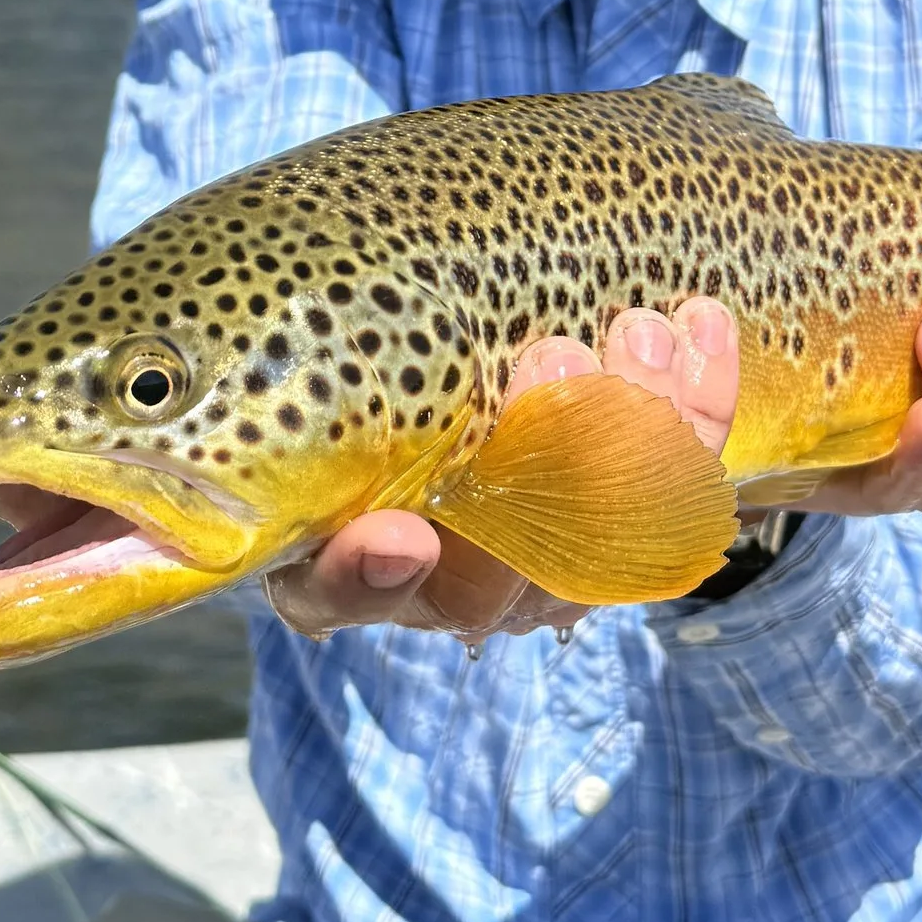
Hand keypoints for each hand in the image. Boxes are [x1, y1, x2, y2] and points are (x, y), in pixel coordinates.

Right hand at [263, 297, 740, 645]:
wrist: (478, 362)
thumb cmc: (357, 371)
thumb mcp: (309, 382)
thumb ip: (294, 395)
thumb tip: (220, 392)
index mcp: (343, 558)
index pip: (347, 594)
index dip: (372, 574)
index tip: (398, 533)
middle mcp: (449, 585)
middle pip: (503, 572)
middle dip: (543, 462)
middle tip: (551, 355)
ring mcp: (548, 568)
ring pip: (609, 535)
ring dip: (633, 428)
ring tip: (637, 333)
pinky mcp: (631, 531)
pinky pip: (683, 489)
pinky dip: (699, 402)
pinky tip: (700, 327)